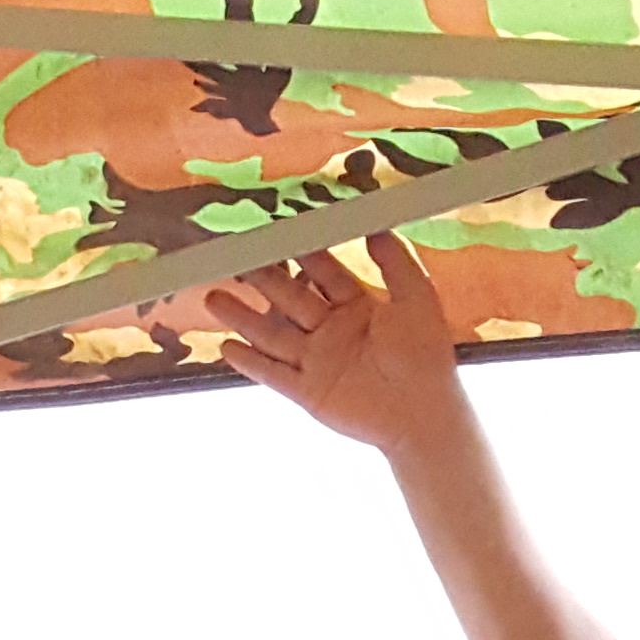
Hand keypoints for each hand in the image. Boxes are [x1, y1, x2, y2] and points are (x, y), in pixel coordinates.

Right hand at [200, 234, 478, 462]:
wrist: (422, 415)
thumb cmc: (425, 357)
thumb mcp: (417, 299)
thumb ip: (396, 263)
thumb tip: (376, 224)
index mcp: (356, 306)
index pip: (321, 272)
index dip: (300, 251)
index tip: (276, 229)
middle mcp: (331, 330)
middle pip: (289, 298)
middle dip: (262, 278)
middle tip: (234, 257)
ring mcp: (316, 361)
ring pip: (272, 334)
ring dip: (243, 317)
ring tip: (213, 297)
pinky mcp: (307, 391)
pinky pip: (272, 374)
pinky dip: (249, 363)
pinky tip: (226, 348)